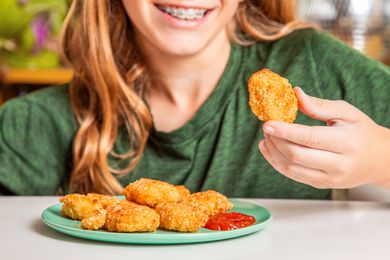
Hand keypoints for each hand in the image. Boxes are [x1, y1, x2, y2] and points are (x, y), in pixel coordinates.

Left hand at [258, 87, 389, 188]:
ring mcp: (329, 178)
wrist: (379, 160)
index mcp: (347, 142)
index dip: (286, 131)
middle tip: (267, 126)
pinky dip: (277, 162)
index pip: (310, 138)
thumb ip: (320, 105)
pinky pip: (293, 176)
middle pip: (297, 155)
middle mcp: (338, 164)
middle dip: (276, 140)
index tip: (268, 123)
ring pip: (292, 169)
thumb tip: (295, 94)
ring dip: (273, 152)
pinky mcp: (321, 184)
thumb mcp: (347, 113)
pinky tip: (269, 149)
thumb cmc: (361, 132)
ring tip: (267, 137)